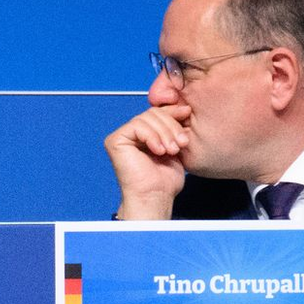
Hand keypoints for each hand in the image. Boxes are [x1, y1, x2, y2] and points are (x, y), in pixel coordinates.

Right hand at [104, 104, 191, 218]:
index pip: (159, 111)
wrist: (154, 196)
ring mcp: (122, 137)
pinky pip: (137, 126)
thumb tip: (183, 107)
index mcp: (144, 134)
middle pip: (154, 112)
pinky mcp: (115, 141)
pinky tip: (158, 151)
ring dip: (164, 133)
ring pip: (147, 117)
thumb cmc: (165, 179)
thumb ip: (174, 126)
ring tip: (171, 150)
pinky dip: (152, 137)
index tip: (187, 116)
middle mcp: (131, 134)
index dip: (173, 112)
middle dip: (171, 126)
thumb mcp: (175, 145)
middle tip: (180, 144)